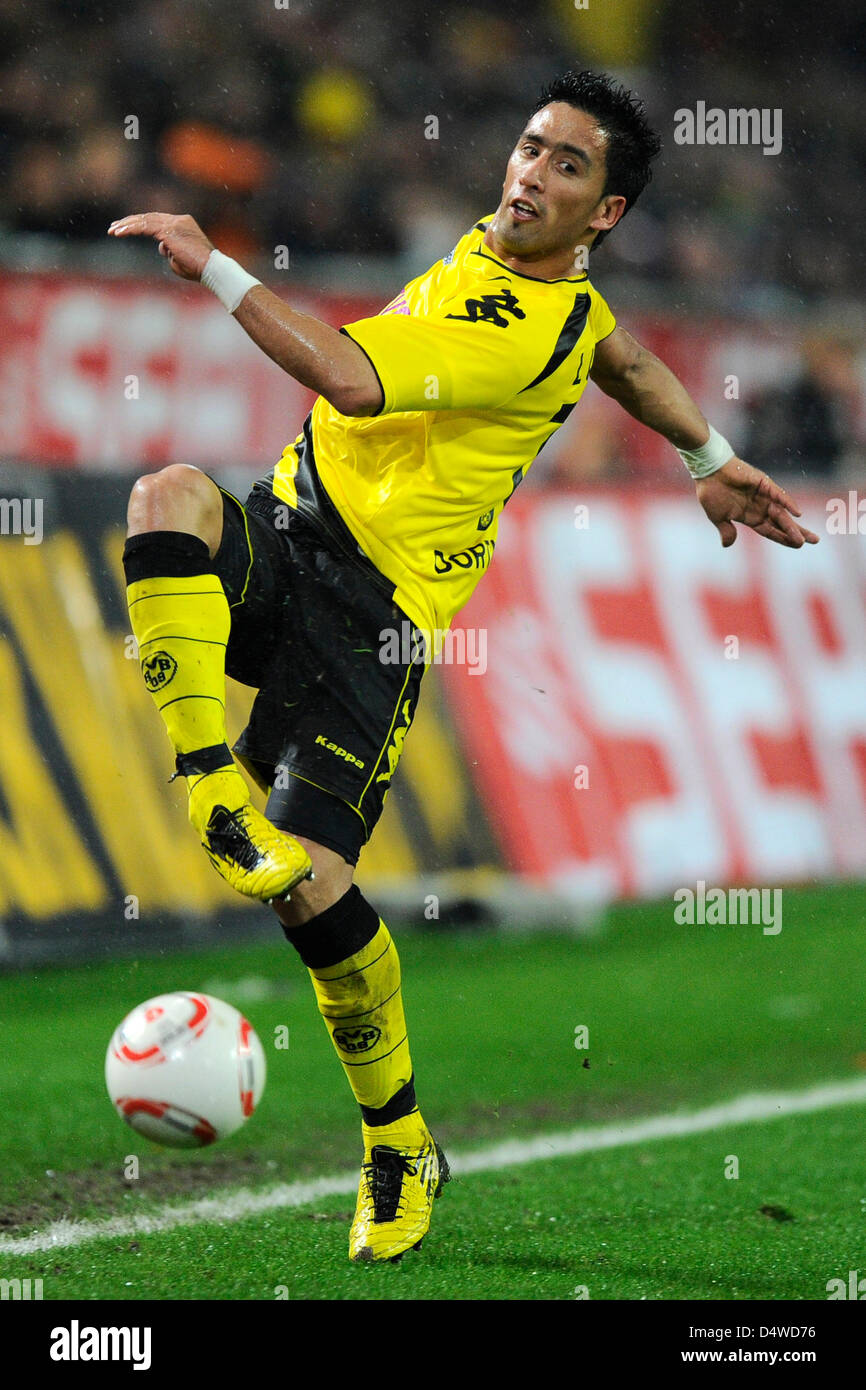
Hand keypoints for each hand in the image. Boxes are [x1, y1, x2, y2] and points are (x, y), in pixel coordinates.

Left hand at [108, 213, 213, 280]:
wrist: (212, 269)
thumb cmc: (199, 269)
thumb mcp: (180, 259)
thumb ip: (169, 251)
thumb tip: (161, 248)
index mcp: (182, 224)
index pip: (156, 220)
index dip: (140, 224)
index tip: (126, 229)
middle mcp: (178, 220)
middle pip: (148, 217)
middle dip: (129, 222)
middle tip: (113, 228)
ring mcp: (174, 224)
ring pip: (145, 220)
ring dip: (126, 225)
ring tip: (112, 231)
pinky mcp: (169, 230)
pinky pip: (145, 227)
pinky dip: (131, 229)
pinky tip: (118, 233)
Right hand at [695, 457, 819, 548]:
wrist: (708, 472)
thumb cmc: (711, 492)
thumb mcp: (718, 517)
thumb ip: (726, 530)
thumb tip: (727, 545)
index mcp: (750, 516)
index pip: (771, 530)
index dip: (784, 538)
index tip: (798, 546)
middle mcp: (760, 507)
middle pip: (782, 522)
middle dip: (797, 532)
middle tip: (814, 540)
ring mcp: (763, 495)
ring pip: (782, 513)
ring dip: (793, 525)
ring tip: (807, 537)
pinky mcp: (762, 483)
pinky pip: (777, 495)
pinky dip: (787, 503)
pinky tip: (797, 513)